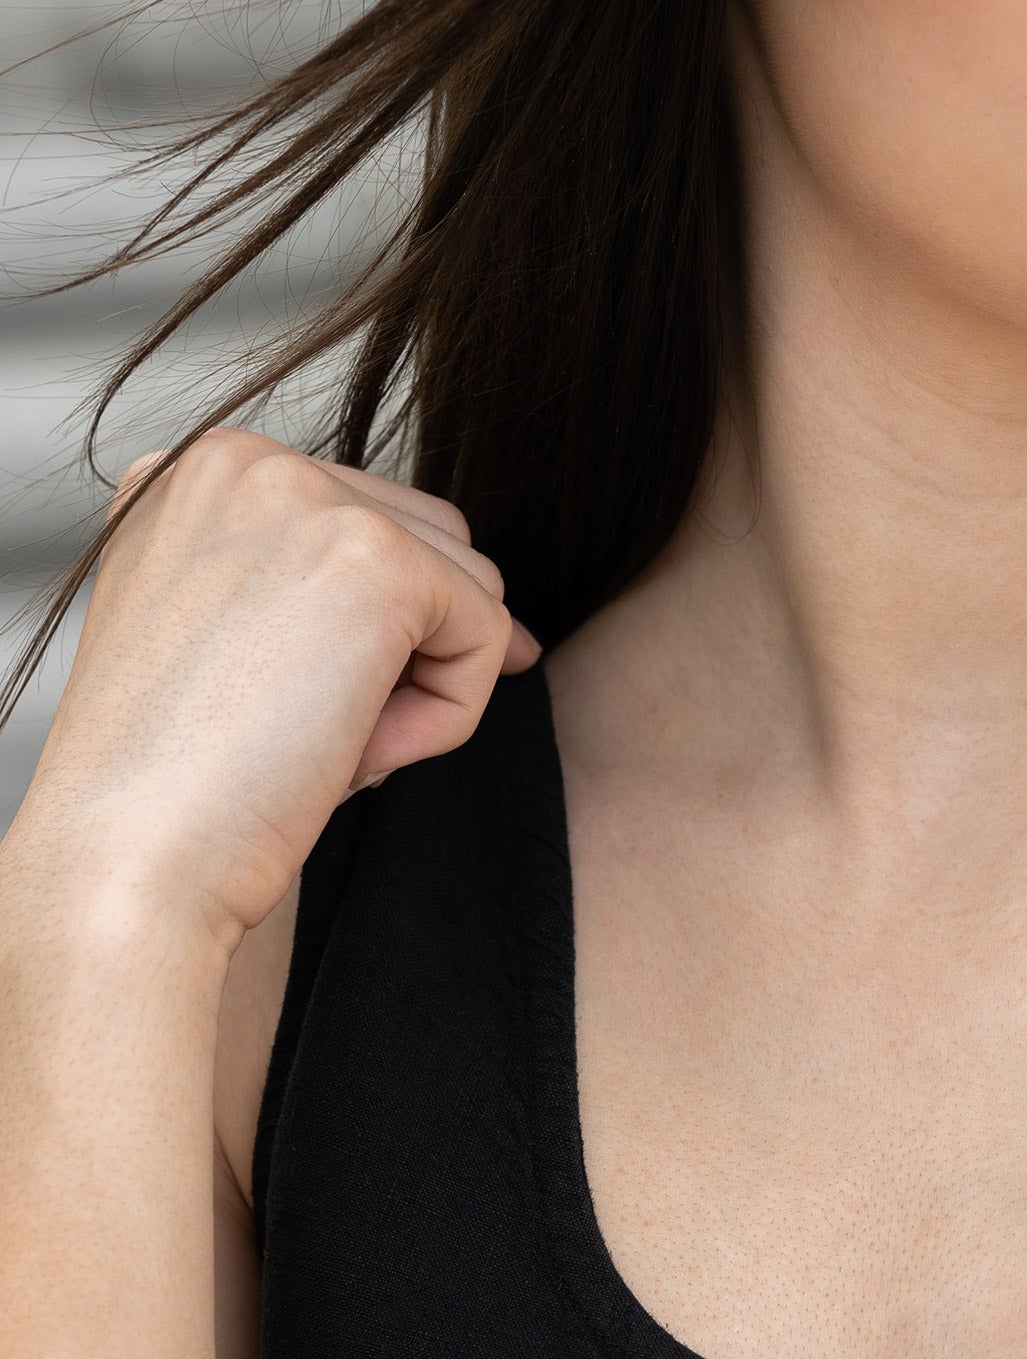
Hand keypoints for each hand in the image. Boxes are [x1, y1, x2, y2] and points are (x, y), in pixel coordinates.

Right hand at [11, 428, 538, 946]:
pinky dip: (448, 717)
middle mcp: (243, 458)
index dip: (374, 640)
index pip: (370, 525)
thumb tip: (516, 629)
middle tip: (303, 734)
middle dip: (407, 657)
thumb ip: (344, 600)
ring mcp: (308, 496)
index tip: (298, 709)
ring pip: (473, 590)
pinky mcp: (378, 559)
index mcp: (196, 474)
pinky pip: (490, 636)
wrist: (134, 856)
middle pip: (436, 543)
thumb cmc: (190, 785)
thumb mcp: (253, 650)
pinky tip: (353, 751)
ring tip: (322, 742)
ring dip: (425, 689)